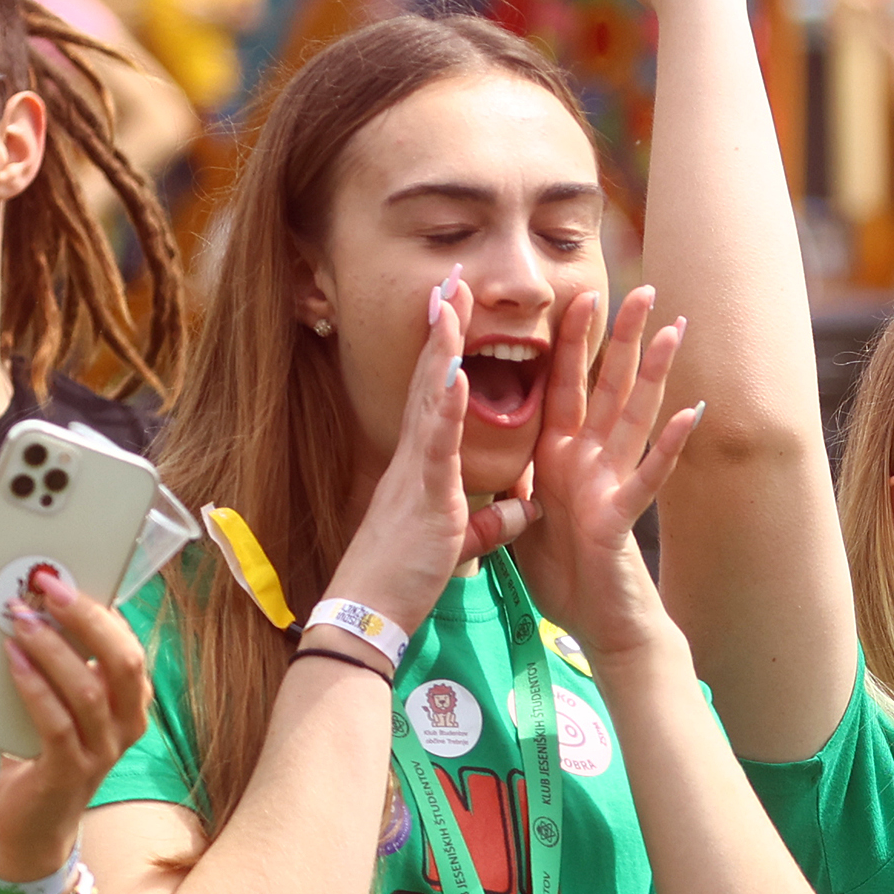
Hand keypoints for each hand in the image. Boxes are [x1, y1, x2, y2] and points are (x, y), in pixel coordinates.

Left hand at [0, 564, 154, 892]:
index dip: (102, 610)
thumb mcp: (58, 708)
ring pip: (88, 689)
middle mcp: (125, 727)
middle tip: (47, 586)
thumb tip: (26, 609)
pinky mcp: (67, 773)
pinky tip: (12, 659)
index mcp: (130, 705)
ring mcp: (100, 753)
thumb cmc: (41, 758)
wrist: (32, 830)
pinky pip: (56, 723)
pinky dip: (34, 686)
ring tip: (19, 617)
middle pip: (123, 662)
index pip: (130, 647)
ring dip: (52, 646)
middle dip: (86, 617)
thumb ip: (54, 669)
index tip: (65, 579)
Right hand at [323, 274, 523, 639]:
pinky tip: (453, 374)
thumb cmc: (406, 579)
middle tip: (452, 279)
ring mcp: (416, 472)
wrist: (369, 614)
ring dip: (442, 349)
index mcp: (423, 465)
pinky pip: (436, 446)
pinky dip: (445, 408)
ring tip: (453, 303)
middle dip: (443, 329)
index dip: (447, 351)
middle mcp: (415, 457)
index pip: (437, 395)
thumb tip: (524, 508)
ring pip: (430, 399)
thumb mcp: (461, 543)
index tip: (456, 309)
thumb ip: (492, 523)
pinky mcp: (423, 497)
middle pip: (431, 379)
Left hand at [508, 283, 696, 655]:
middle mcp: (592, 462)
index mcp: (562, 458)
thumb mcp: (526, 518)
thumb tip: (505, 448)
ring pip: (636, 418)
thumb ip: (520, 480)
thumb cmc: (565, 577)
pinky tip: (690, 412)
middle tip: (642, 289)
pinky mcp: (621, 518)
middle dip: (622, 339)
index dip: (572, 345)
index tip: (579, 296)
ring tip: (675, 329)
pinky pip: (647, 477)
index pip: (566, 389)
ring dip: (654, 374)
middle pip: (609, 389)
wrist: (594, 628)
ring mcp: (612, 485)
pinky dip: (669, 446)